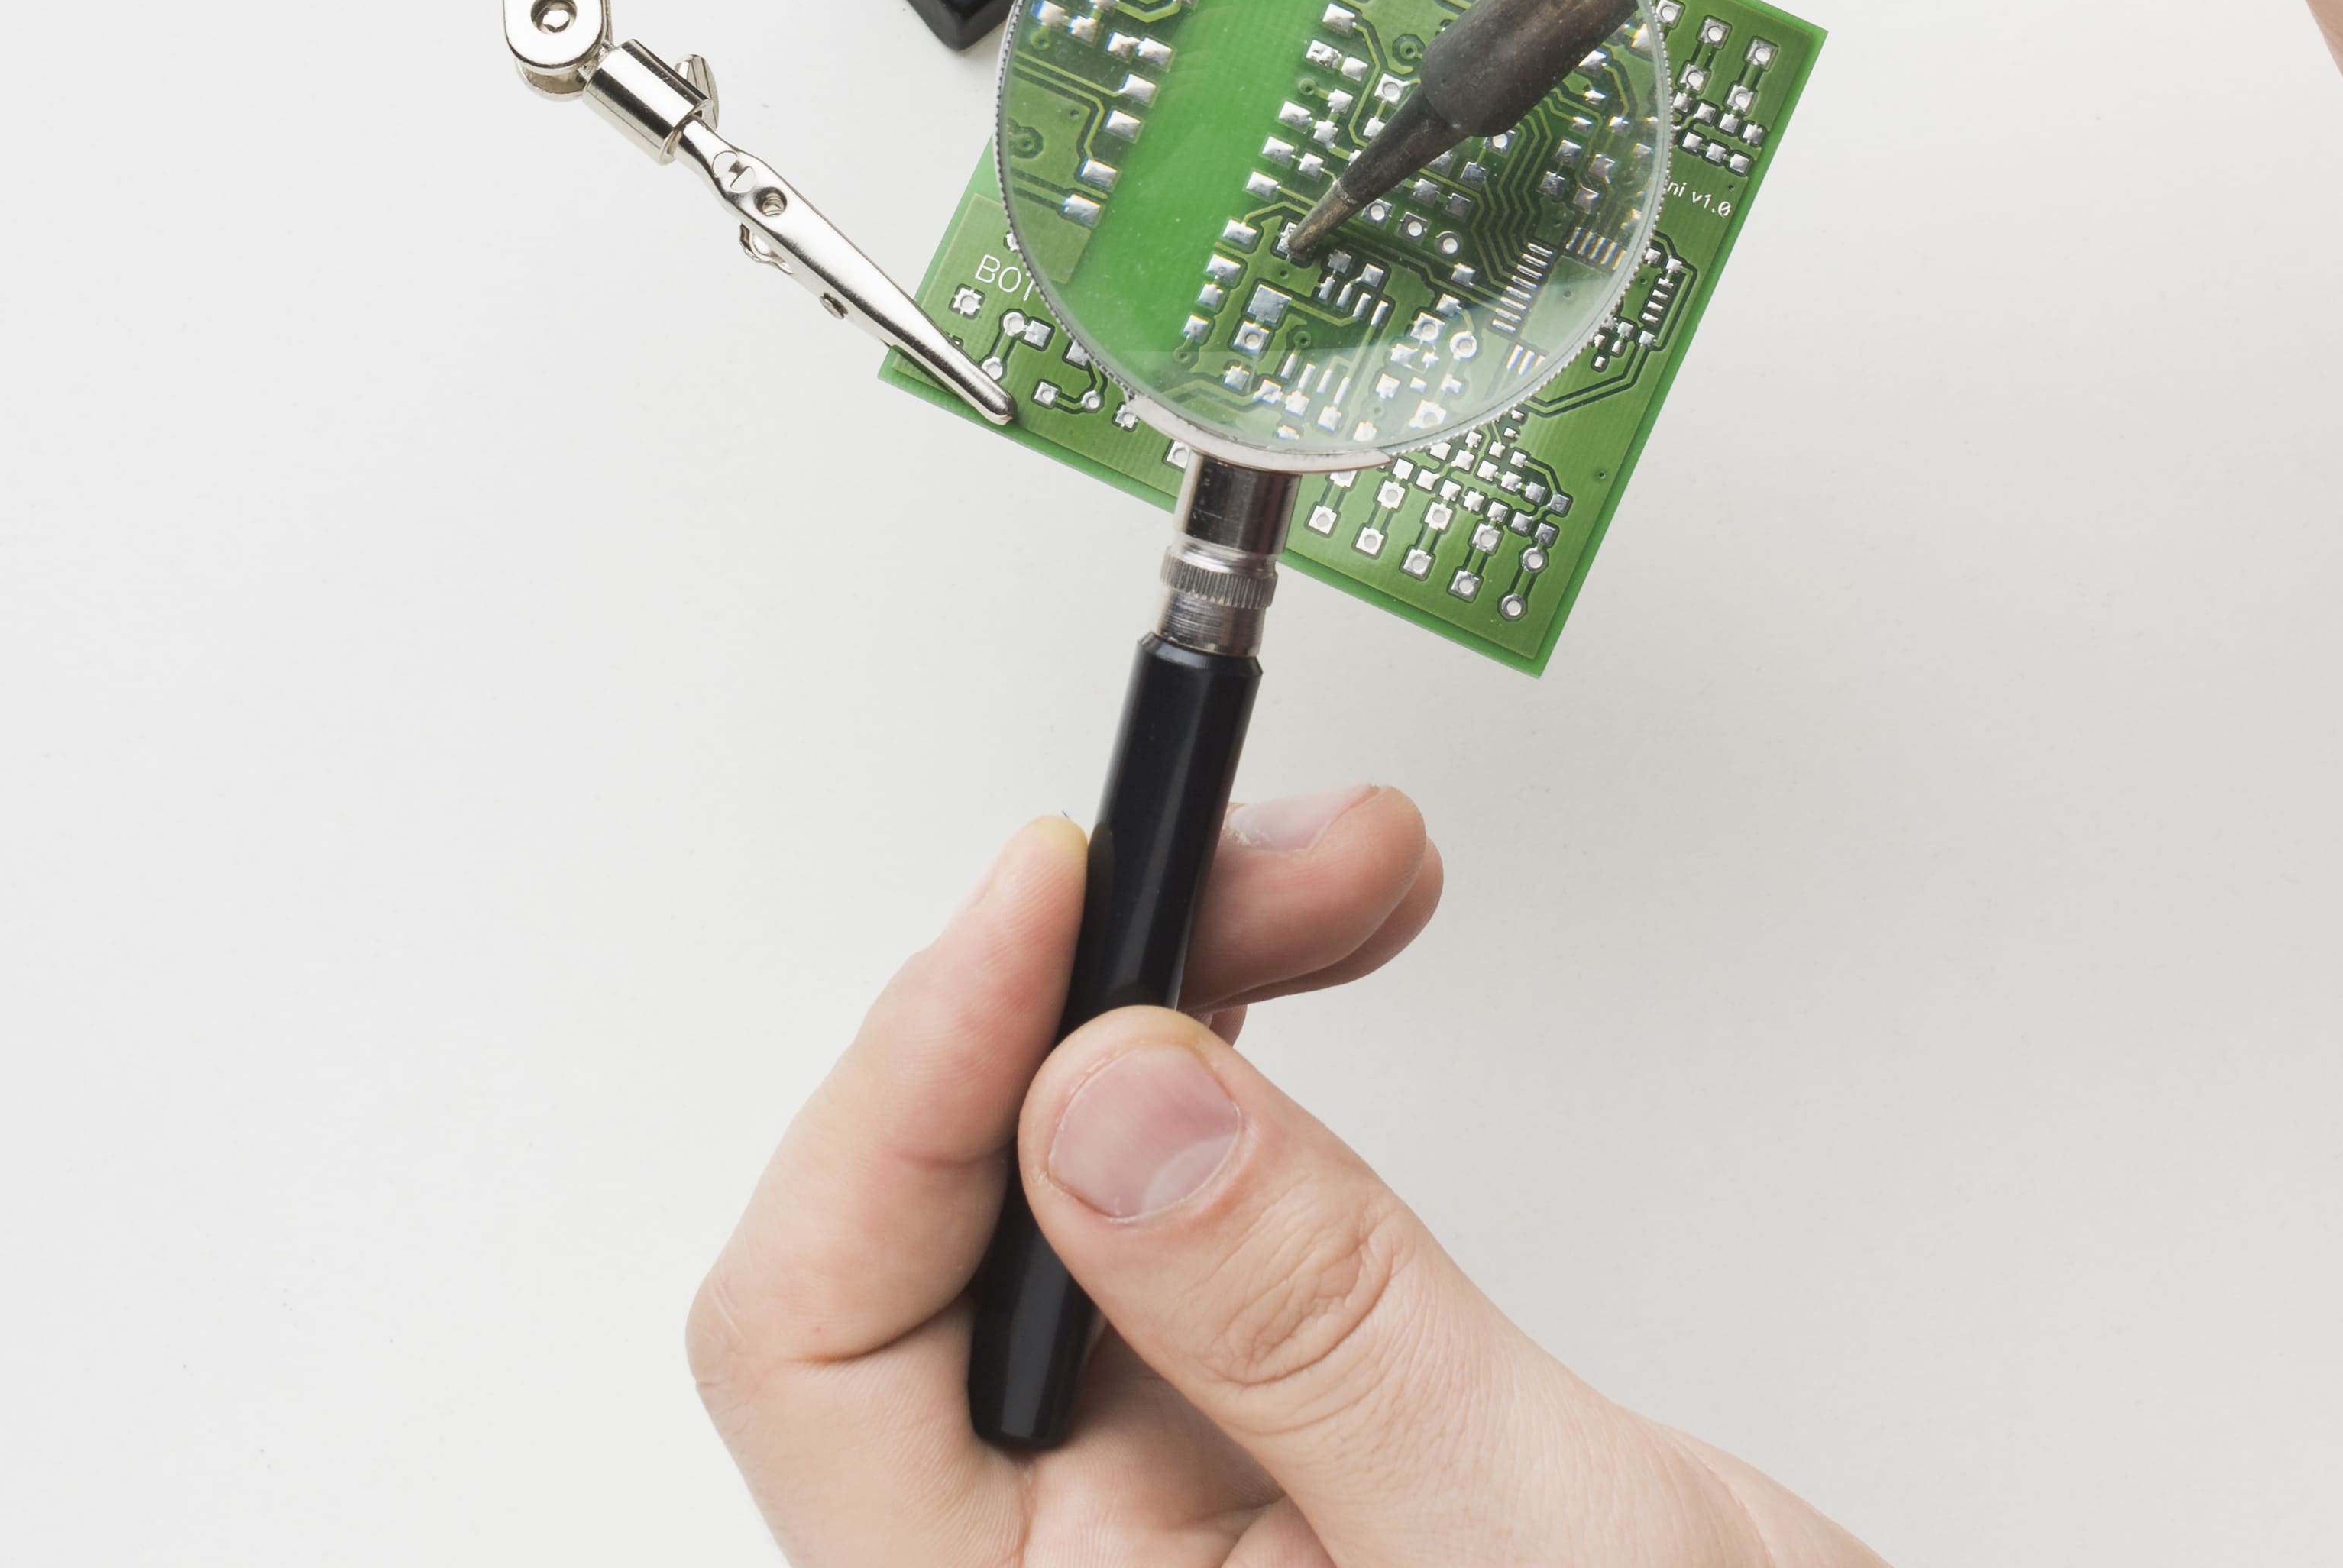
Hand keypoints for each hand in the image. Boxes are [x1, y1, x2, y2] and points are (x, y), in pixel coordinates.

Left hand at [691, 795, 1879, 1564]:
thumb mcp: (1523, 1551)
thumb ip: (1314, 1336)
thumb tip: (1109, 1095)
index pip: (818, 1347)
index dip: (906, 1091)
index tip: (1050, 902)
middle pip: (927, 1225)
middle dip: (1072, 988)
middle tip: (1243, 845)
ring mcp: (1141, 1501)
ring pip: (1052, 1176)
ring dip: (1169, 979)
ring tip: (1334, 868)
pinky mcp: (1243, 1420)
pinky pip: (1171, 1196)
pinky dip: (1237, 1044)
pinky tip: (1315, 951)